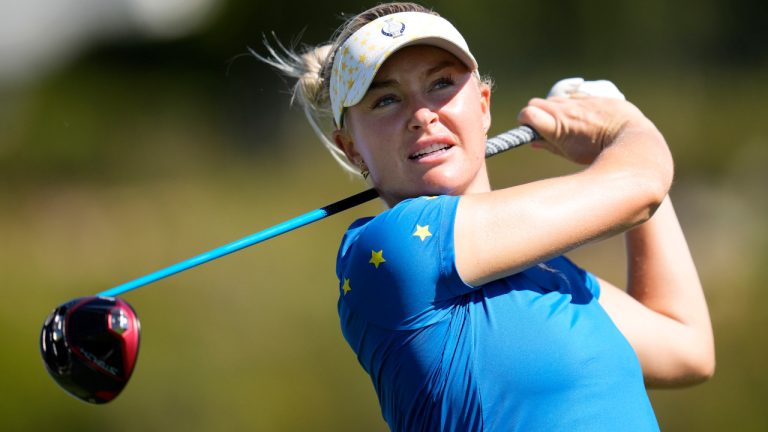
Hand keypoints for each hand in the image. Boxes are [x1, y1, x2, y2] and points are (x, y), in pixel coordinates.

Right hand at [518, 78, 648, 164]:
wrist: (632, 140)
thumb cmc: (599, 152)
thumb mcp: (570, 154)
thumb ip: (549, 145)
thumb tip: (534, 142)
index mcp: (558, 124)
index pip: (527, 113)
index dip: (524, 120)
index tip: (528, 128)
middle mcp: (566, 108)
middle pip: (537, 103)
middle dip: (537, 113)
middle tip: (546, 127)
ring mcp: (580, 100)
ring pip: (557, 99)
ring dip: (556, 109)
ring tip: (569, 124)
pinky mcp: (594, 96)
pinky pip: (576, 97)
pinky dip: (575, 106)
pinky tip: (586, 118)